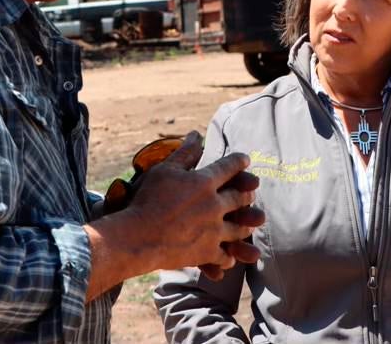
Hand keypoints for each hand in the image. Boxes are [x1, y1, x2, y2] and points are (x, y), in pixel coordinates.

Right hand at [120, 131, 262, 273]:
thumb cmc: (148, 199)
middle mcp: (215, 205)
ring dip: (244, 226)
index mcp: (205, 182)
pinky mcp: (207, 252)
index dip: (239, 162)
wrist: (139, 236)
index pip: (229, 167)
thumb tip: (196, 134)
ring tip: (247, 226)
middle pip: (240, 198)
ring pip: (238, 228)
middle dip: (247, 194)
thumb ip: (185, 152)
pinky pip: (224, 255)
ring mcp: (214, 230)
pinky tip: (230, 257)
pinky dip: (228, 256)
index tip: (246, 159)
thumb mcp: (165, 169)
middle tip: (252, 193)